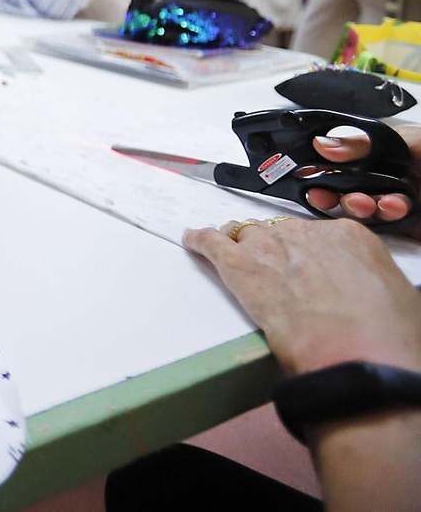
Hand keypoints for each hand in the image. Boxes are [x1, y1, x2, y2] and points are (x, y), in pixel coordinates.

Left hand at [184, 217, 420, 374]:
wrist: (358, 356)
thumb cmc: (385, 338)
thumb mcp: (397, 301)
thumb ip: (372, 287)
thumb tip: (368, 300)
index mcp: (350, 238)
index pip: (319, 236)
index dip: (307, 254)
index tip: (304, 267)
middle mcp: (306, 233)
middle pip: (278, 234)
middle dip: (273, 252)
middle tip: (271, 274)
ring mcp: (270, 245)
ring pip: (244, 235)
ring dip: (238, 245)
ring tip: (231, 256)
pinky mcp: (241, 266)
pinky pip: (211, 242)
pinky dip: (199, 240)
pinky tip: (191, 241)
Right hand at [305, 124, 420, 238]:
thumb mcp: (407, 140)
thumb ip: (364, 142)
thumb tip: (322, 143)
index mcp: (380, 152)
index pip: (340, 158)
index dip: (319, 166)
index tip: (303, 172)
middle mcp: (383, 176)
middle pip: (343, 185)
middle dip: (331, 191)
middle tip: (322, 194)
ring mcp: (391, 201)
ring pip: (359, 207)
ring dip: (356, 205)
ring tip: (365, 202)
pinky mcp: (403, 225)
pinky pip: (381, 225)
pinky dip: (382, 218)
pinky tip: (392, 208)